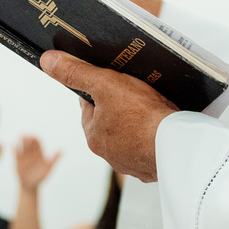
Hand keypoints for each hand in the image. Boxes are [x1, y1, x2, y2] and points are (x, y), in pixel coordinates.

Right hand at [14, 135, 60, 190]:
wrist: (30, 186)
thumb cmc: (40, 177)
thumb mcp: (48, 168)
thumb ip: (54, 159)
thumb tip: (62, 150)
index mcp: (39, 153)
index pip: (37, 141)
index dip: (34, 138)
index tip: (32, 137)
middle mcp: (31, 152)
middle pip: (29, 141)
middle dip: (27, 137)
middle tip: (25, 135)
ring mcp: (24, 155)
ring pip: (22, 144)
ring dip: (21, 140)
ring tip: (20, 137)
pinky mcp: (17, 159)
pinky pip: (15, 151)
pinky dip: (14, 147)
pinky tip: (13, 144)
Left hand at [39, 51, 177, 182]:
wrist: (180, 148)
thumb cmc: (142, 117)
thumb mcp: (104, 84)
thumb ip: (76, 72)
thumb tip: (48, 61)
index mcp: (94, 136)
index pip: (89, 104)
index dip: (98, 87)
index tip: (110, 79)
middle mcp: (110, 154)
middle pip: (110, 119)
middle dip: (121, 105)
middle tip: (136, 90)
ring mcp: (134, 162)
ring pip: (132, 134)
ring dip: (139, 122)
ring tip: (153, 106)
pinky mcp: (155, 166)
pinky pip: (151, 146)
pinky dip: (155, 135)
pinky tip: (164, 125)